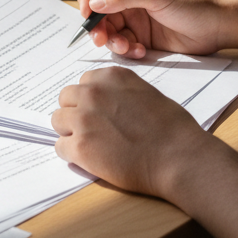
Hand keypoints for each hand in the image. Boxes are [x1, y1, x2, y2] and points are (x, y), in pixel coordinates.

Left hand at [51, 66, 207, 196]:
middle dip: (75, 113)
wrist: (179, 157)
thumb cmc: (172, 128)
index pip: (83, 82)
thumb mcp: (145, 94)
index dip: (89, 100)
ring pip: (58, 121)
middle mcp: (93, 92)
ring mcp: (83, 119)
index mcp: (111, 76)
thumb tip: (106, 104)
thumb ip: (120, 93)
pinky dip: (72, 154)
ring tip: (92, 145)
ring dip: (70, 132)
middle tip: (93, 130)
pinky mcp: (79, 147)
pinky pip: (60, 147)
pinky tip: (91, 160)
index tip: (100, 112)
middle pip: (66, 99)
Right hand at [77, 0, 237, 58]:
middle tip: (101, 38)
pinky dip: (127, 50)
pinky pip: (123, 44)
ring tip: (127, 47)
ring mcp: (136, 16)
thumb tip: (95, 2)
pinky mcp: (143, 36)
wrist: (221, 26)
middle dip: (98, 25)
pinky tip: (140, 51)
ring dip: (113, 41)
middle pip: (99, 9)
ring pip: (109, 30)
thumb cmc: (196, 2)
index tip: (86, 14)